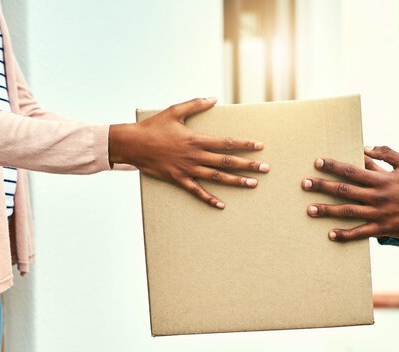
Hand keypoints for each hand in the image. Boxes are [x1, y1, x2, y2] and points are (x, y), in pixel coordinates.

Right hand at [109, 97, 268, 208]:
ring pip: (217, 177)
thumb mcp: (174, 111)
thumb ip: (195, 104)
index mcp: (196, 139)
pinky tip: (222, 205)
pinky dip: (209, 199)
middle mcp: (195, 156)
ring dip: (236, 181)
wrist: (132, 144)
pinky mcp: (178, 179)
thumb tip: (213, 98)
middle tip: (265, 169)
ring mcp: (187, 169)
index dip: (245, 145)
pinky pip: (197, 191)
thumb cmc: (153, 127)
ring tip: (253, 184)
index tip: (260, 147)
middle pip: (227, 161)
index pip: (227, 143)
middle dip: (248, 165)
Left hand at [301, 146, 398, 241]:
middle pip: (344, 190)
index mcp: (381, 179)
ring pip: (347, 211)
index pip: (352, 170)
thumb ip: (386, 153)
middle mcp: (377, 196)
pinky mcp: (381, 228)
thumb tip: (364, 149)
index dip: (333, 166)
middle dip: (322, 186)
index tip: (317, 162)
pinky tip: (330, 235)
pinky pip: (360, 233)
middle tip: (304, 183)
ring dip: (327, 210)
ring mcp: (378, 213)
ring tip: (309, 209)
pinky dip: (345, 235)